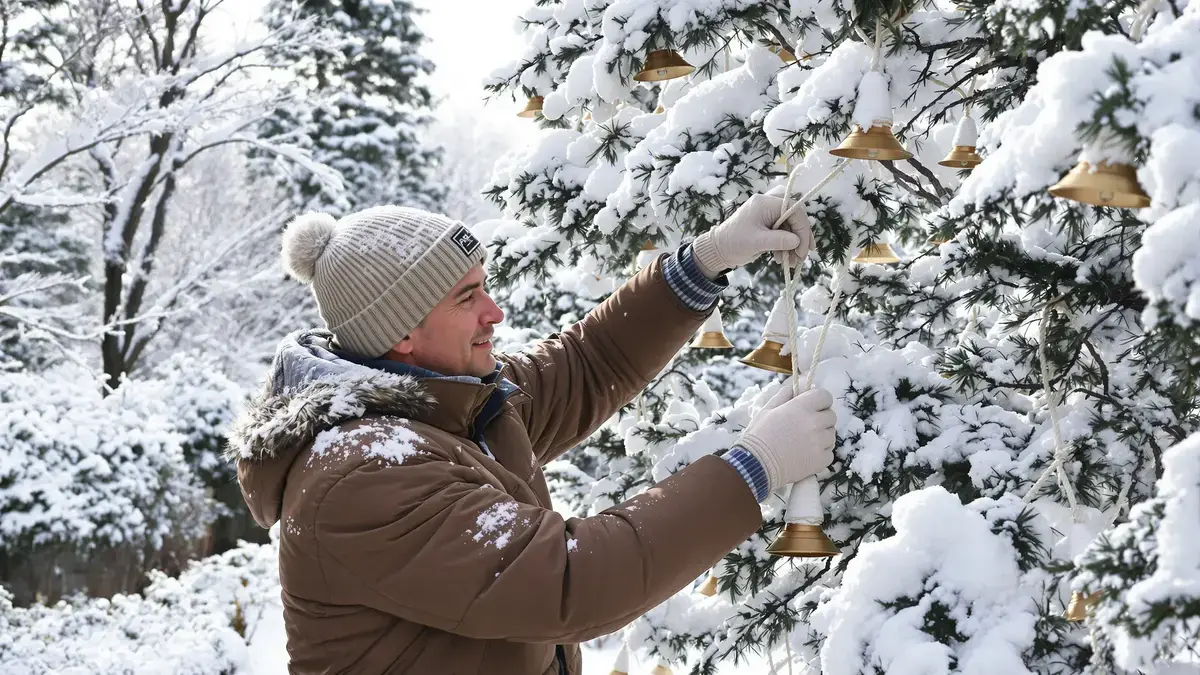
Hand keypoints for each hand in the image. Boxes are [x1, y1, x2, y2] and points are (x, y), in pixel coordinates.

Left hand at [691, 194, 812, 278]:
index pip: (794, 210)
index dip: (802, 230)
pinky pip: (785, 232)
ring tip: (792, 262)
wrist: (719, 250)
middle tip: (802, 256)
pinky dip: (786, 246)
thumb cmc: (734, 242)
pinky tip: (782, 259)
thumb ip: (778, 240)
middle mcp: (769, 205)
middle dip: (800, 237)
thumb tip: (797, 242)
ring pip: (791, 226)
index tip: (803, 249)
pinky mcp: (769, 225)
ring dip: (794, 245)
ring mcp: (769, 214)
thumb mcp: (757, 242)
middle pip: (795, 217)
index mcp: (765, 203)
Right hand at [737, 386, 835, 493]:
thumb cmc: (759, 435)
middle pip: (831, 416)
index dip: (820, 401)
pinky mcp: (822, 460)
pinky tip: (807, 455)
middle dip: (821, 419)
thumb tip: (794, 388)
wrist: (757, 465)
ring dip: (822, 436)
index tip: (813, 407)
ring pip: (832, 434)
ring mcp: (820, 442)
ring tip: (805, 442)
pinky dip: (821, 453)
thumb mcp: (767, 410)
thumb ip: (783, 396)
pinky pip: (830, 452)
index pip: (825, 396)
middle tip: (806, 426)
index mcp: (802, 407)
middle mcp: (815, 423)